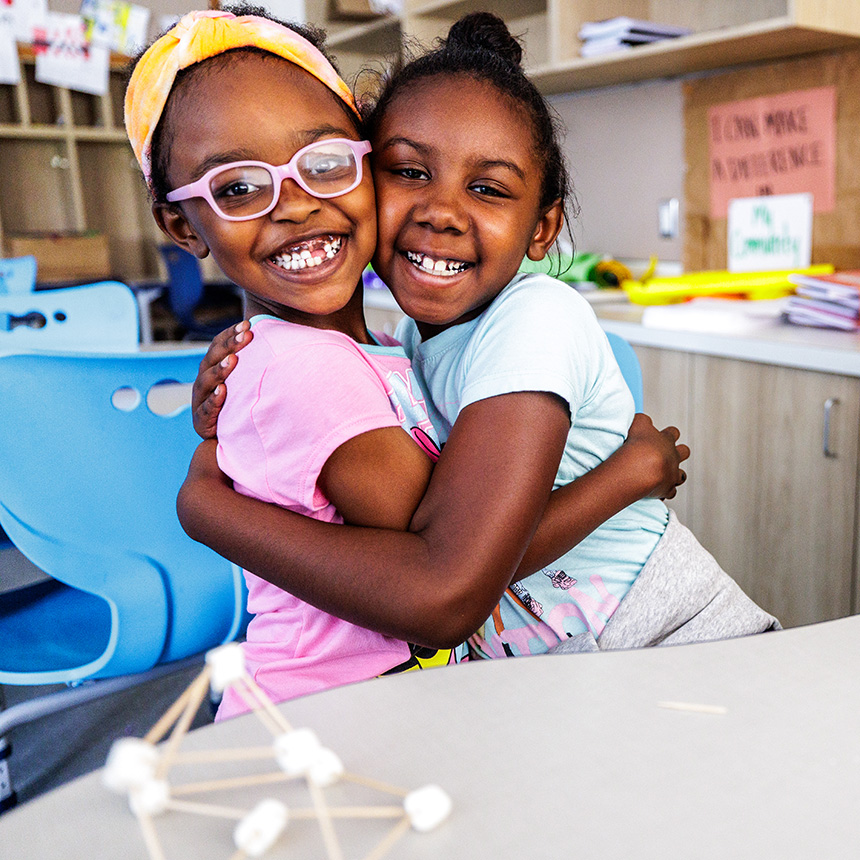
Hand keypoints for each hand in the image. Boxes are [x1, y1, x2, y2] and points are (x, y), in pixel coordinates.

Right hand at [191, 321, 251, 438]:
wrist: (234, 441)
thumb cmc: (244, 406)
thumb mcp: (249, 382)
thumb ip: (258, 363)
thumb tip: (284, 337)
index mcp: (213, 368)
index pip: (218, 346)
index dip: (230, 334)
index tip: (248, 324)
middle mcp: (204, 381)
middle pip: (212, 359)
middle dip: (229, 345)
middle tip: (246, 336)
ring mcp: (200, 401)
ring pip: (206, 381)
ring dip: (220, 369)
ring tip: (233, 360)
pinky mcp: (201, 422)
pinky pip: (206, 409)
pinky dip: (213, 400)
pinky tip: (222, 391)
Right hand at [622, 413, 689, 499]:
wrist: (639, 467)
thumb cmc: (637, 444)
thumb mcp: (638, 423)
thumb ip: (643, 421)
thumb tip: (645, 420)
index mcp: (667, 439)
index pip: (673, 432)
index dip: (668, 433)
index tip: (661, 435)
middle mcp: (673, 456)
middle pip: (684, 451)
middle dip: (679, 452)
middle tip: (666, 454)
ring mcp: (672, 474)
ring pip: (682, 475)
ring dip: (675, 475)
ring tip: (664, 476)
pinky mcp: (667, 489)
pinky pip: (670, 493)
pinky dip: (665, 492)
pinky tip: (657, 492)